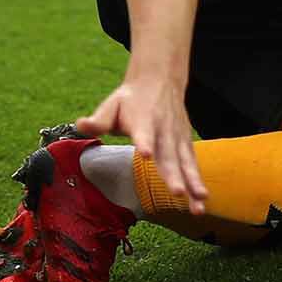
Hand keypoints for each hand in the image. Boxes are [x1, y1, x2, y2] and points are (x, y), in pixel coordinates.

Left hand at [74, 71, 205, 212]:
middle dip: (173, 174)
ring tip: (199, 202)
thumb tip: (80, 126)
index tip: (146, 154)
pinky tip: (201, 200)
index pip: (143, 132)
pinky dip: (198, 181)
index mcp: (142, 120)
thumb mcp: (112, 104)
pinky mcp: (185, 142)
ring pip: (185, 162)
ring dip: (192, 182)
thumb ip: (99, 119)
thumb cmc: (131, 98)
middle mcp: (163, 129)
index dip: (145, 142)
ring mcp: (177, 137)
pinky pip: (192, 164)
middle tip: (177, 192)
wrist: (160, 79)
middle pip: (168, 154)